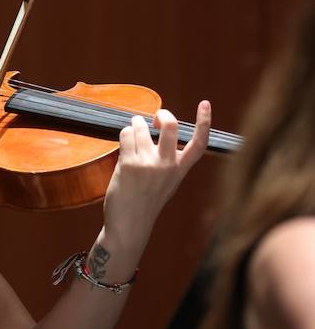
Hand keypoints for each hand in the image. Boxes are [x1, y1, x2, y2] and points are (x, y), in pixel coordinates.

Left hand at [102, 100, 211, 253]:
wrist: (129, 224)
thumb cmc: (145, 203)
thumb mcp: (167, 182)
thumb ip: (168, 161)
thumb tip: (157, 133)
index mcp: (180, 169)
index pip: (200, 143)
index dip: (204, 121)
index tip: (205, 104)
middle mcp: (168, 164)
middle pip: (171, 126)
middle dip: (162, 114)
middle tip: (154, 118)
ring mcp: (148, 163)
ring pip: (141, 127)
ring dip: (134, 125)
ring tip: (132, 132)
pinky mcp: (129, 164)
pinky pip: (126, 136)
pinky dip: (124, 134)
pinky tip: (124, 142)